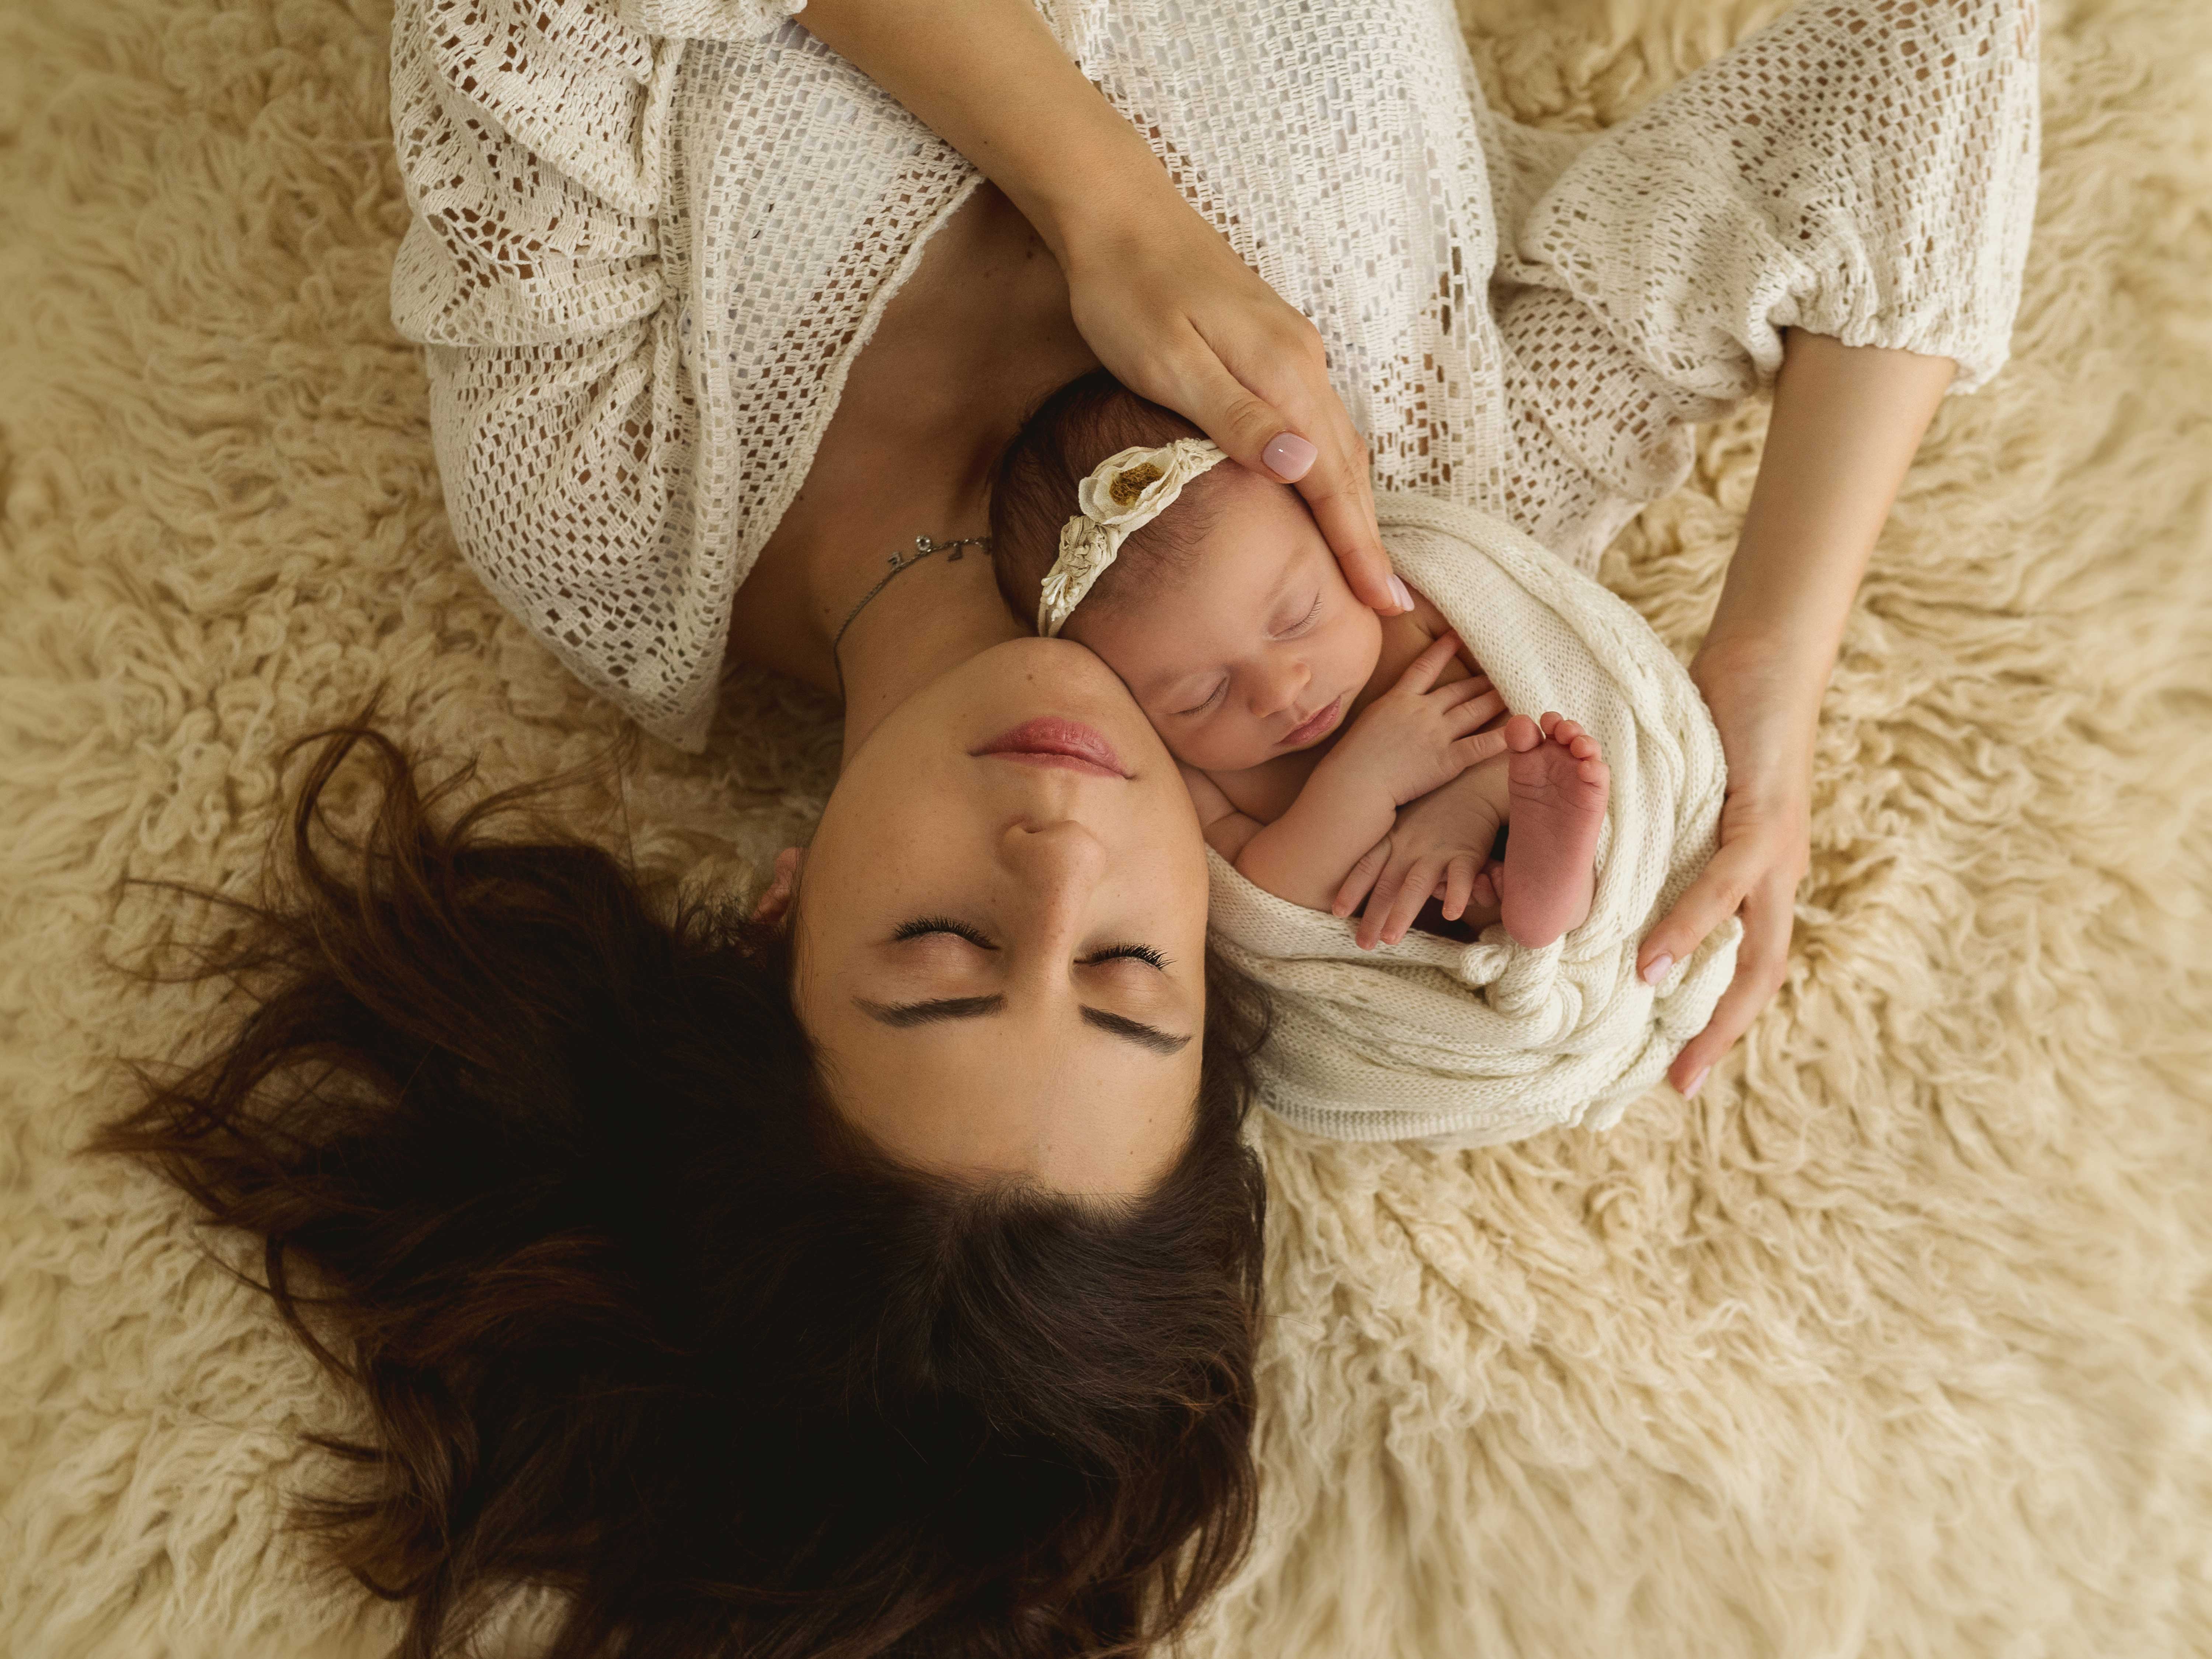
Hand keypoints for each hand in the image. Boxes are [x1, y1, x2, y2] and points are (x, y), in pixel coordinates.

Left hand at [792, 0, 1402, 612]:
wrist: (1116, 213)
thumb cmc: (1127, 293)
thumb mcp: (1172, 363)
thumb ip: (1236, 419)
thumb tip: (1304, 469)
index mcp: (1282, 374)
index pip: (1332, 481)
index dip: (1358, 546)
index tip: (1383, 603)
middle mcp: (1301, 363)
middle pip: (1348, 467)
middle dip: (1367, 538)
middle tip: (1386, 604)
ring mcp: (1291, 351)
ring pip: (1337, 444)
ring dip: (1354, 506)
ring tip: (1364, 563)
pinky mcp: (1272, 345)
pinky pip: (1317, 421)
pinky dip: (1330, 467)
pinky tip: (1323, 490)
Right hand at [1326, 633, 1508, 808]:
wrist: (1353, 784)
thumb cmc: (1351, 759)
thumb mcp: (1365, 721)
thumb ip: (1386, 710)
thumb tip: (1393, 706)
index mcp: (1398, 699)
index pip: (1425, 666)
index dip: (1444, 649)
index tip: (1459, 635)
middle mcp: (1421, 710)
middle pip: (1459, 689)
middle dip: (1482, 680)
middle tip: (1502, 670)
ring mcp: (1436, 734)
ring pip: (1474, 710)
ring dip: (1496, 700)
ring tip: (1514, 692)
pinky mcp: (1447, 760)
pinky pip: (1480, 745)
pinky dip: (1502, 737)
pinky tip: (1520, 730)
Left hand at [1331, 766, 1504, 948]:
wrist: (1473, 782)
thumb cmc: (1436, 806)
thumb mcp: (1405, 822)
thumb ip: (1393, 851)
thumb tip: (1378, 882)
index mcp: (1393, 838)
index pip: (1366, 867)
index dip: (1351, 889)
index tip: (1336, 912)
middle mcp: (1410, 846)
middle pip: (1386, 885)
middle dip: (1372, 916)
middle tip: (1362, 944)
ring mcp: (1436, 850)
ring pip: (1415, 884)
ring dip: (1401, 912)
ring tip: (1390, 939)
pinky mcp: (1466, 853)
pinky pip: (1460, 876)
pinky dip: (1456, 895)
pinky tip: (1450, 915)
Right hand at [1635, 642, 1815, 1096]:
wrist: (1768, 660)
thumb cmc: (1724, 722)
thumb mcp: (1693, 803)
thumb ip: (1672, 844)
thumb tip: (1622, 882)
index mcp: (1765, 877)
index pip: (1749, 967)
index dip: (1720, 1021)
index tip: (1679, 1067)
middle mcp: (1781, 877)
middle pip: (1760, 979)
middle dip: (1721, 1038)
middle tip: (1678, 1087)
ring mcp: (1779, 853)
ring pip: (1756, 950)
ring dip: (1712, 1004)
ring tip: (1669, 1046)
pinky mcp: (1765, 820)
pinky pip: (1726, 887)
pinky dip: (1691, 928)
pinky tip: (1656, 961)